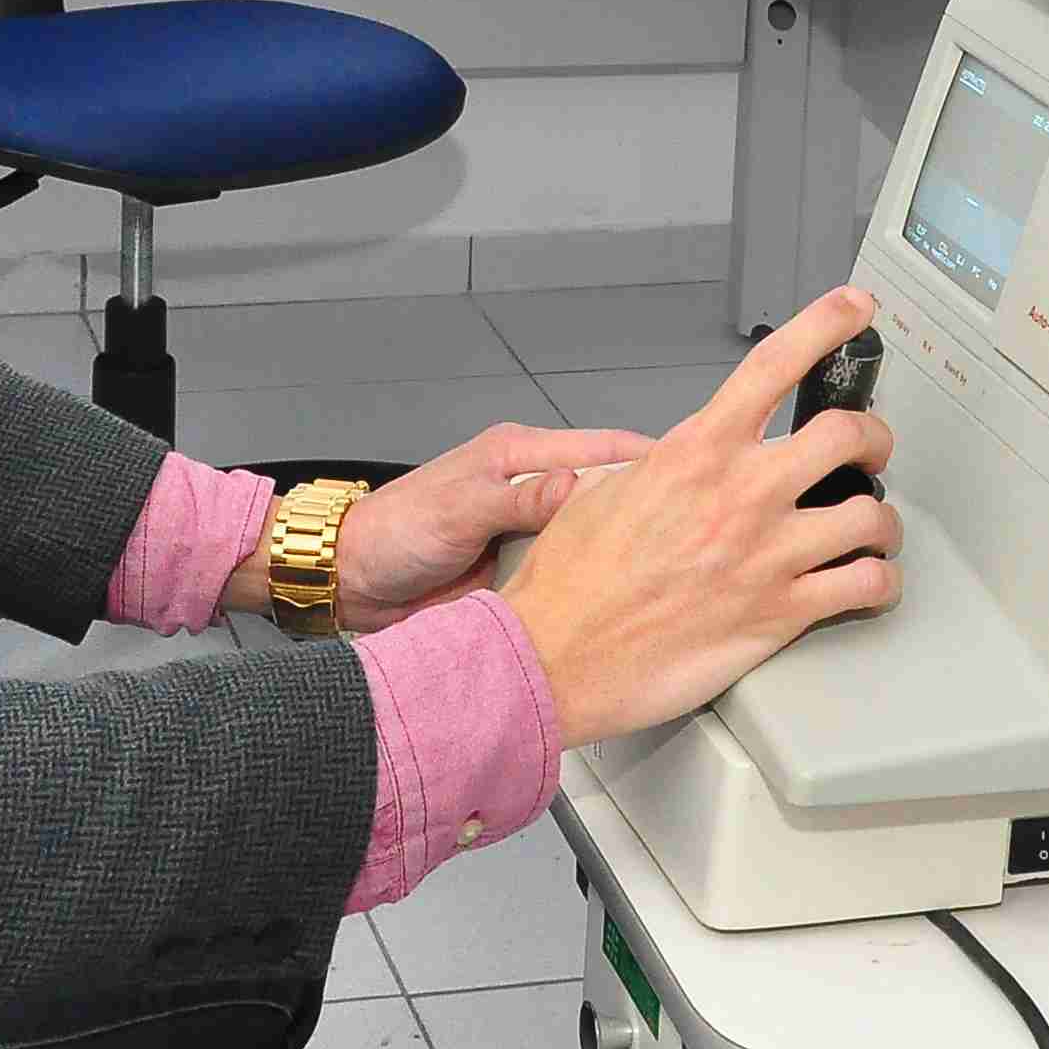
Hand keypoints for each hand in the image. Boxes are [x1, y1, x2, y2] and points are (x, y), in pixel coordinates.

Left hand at [329, 420, 661, 632]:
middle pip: (607, 493)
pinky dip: (591, 583)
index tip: (694, 474)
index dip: (649, 459)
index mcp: (519, 455)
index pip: (601, 448)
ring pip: (593, 537)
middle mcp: (531, 490)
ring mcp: (530, 532)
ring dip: (620, 551)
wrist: (355, 582)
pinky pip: (569, 572)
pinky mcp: (524, 572)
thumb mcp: (458, 508)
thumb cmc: (394, 532)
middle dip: (646, 509)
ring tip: (667, 569)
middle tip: (693, 532)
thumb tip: (577, 486)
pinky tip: (619, 599)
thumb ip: (518, 497)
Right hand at [497, 287, 905, 747]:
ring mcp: (767, 555)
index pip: (775, 365)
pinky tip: (872, 579)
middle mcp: (741, 495)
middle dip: (874, 437)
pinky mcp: (780, 614)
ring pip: (872, 514)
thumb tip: (686, 456)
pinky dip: (881, 580)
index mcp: (697, 452)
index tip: (854, 308)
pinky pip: (865, 585)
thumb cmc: (570, 581)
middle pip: (850, 434)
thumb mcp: (607, 488)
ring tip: (875, 526)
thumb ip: (665, 464)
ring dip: (884, 518)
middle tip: (870, 448)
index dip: (825, 324)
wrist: (555, 655)